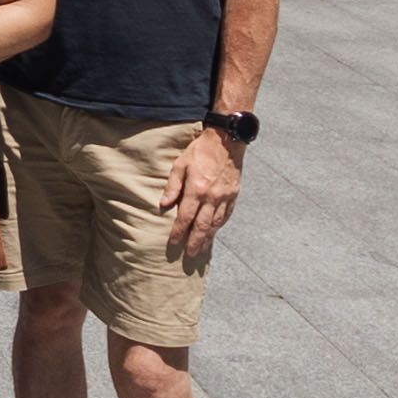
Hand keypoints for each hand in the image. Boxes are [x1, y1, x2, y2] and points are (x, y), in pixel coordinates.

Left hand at [163, 127, 243, 261]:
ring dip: (208, 238)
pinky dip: (220, 226)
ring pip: (216, 224)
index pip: (185, 217)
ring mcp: (225, 197)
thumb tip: (164, 205)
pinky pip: (226, 215)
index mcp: (197, 190)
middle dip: (195, 242)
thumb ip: (172, 186)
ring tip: (201, 249)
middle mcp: (212, 197)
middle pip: (202, 226)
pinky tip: (214, 232)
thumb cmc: (200, 151)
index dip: (179, 233)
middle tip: (189, 256)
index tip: (173, 244)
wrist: (227, 141)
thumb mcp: (180, 164)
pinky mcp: (234, 195)